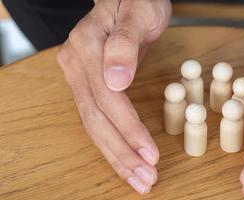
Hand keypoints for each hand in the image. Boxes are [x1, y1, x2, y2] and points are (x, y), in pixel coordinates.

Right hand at [56, 0, 170, 194]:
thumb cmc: (138, 0)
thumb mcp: (139, 12)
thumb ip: (125, 43)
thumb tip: (116, 81)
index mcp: (86, 47)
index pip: (107, 99)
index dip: (129, 129)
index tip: (150, 154)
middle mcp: (75, 65)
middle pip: (96, 119)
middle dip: (121, 153)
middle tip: (145, 179)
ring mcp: (78, 76)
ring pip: (94, 124)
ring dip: (116, 156)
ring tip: (138, 179)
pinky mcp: (88, 84)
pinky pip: (97, 118)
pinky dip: (113, 142)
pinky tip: (126, 160)